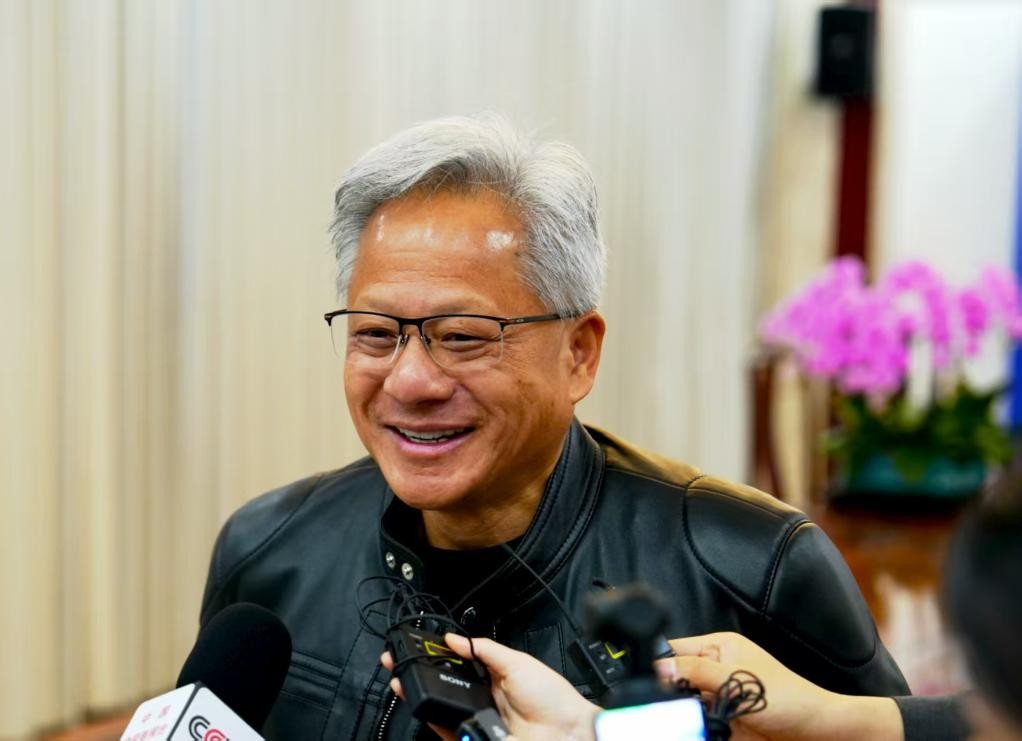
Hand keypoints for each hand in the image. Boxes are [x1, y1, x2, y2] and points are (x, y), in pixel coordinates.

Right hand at [382, 634, 598, 740]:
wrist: (566, 733)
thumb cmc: (550, 696)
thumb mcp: (517, 662)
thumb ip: (485, 650)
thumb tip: (453, 638)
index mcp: (490, 677)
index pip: (455, 663)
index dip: (435, 655)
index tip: (415, 645)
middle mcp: (480, 698)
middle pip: (442, 685)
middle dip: (418, 674)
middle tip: (396, 662)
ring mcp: (475, 719)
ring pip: (439, 707)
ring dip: (418, 695)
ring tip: (401, 680)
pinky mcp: (473, 738)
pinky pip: (447, 731)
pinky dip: (434, 721)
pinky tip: (422, 705)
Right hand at [658, 632, 903, 740]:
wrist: (816, 734)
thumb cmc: (788, 698)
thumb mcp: (736, 679)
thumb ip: (695, 671)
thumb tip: (660, 667)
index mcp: (718, 647)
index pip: (676, 649)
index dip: (658, 662)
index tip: (641, 677)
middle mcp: (714, 670)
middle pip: (676, 680)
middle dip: (667, 694)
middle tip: (657, 706)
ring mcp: (717, 699)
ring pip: (683, 706)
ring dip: (680, 715)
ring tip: (677, 720)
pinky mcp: (722, 724)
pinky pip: (697, 725)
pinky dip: (693, 729)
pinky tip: (694, 730)